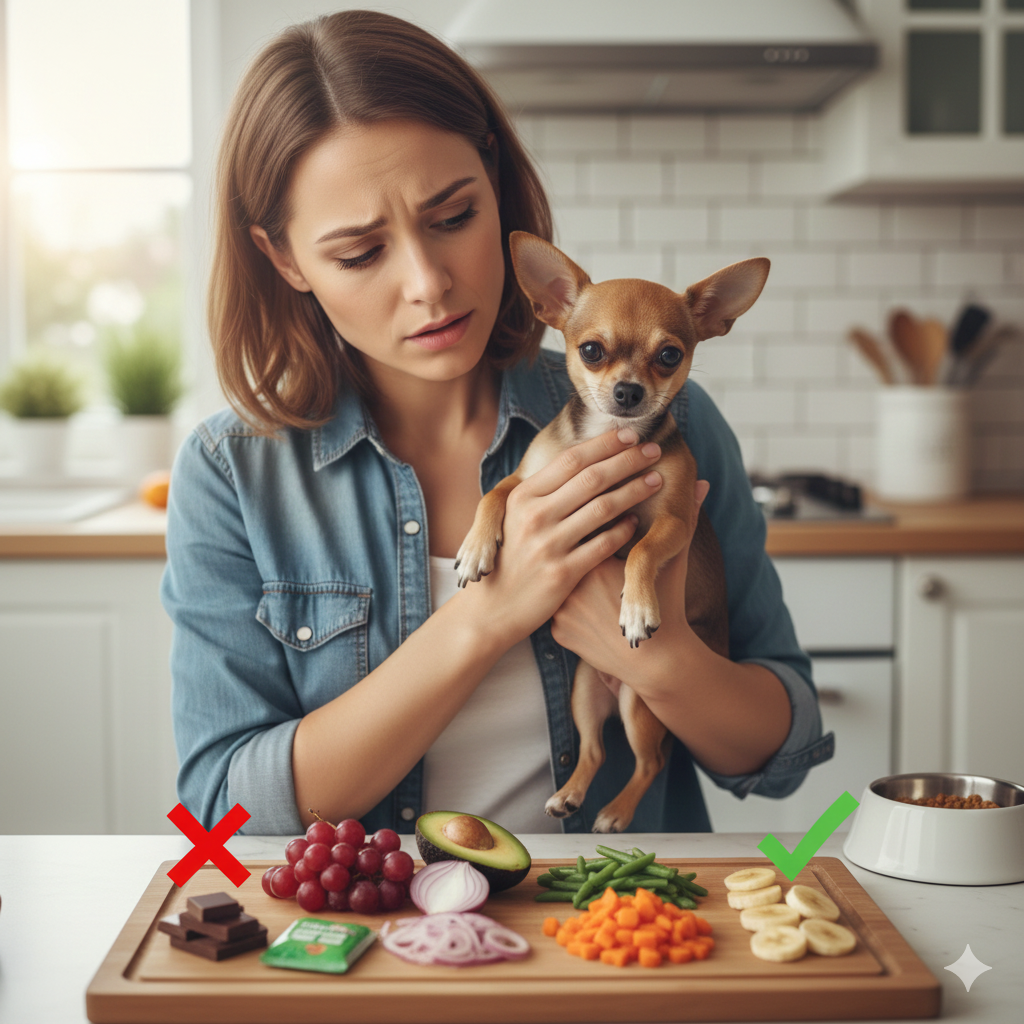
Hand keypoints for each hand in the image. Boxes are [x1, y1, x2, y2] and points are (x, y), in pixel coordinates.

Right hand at [458, 428, 664, 645]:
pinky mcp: (562, 574)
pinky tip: (637, 522)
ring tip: (656, 480)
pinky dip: (624, 530)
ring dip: (635, 490)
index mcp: (522, 497)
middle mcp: (534, 517)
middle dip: (628, 460)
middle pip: (592, 478)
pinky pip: (604, 545)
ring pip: (603, 508)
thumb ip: (542, 492)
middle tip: (653, 450)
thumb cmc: (508, 558)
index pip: (571, 459)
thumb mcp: (512, 518)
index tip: (630, 435)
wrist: (492, 609)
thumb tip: (579, 460)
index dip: (604, 444)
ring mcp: (548, 546)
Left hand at [550, 478, 709, 679]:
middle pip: (564, 549)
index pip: (583, 525)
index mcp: (596, 559)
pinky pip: (555, 606)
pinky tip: (579, 602)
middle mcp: (572, 582)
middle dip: (571, 541)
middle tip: (583, 539)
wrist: (656, 663)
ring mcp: (561, 609)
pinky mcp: (556, 631)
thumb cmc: (669, 607)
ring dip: (564, 569)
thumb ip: (686, 519)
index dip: (591, 520)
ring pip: (556, 575)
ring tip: (580, 572)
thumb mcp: (675, 561)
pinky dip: (564, 601)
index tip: (598, 517)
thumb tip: (702, 484)